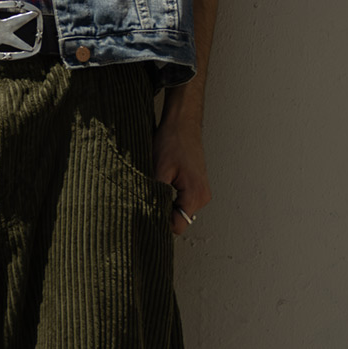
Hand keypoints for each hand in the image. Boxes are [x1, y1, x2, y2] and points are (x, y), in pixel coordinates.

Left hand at [154, 99, 210, 239]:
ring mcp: (201, 192)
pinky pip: (181, 201)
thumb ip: (154, 195)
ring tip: (156, 185)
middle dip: (161, 212)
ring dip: (165, 203)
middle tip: (147, 196)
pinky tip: (162, 183)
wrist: (182, 123)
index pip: (177, 226)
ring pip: (179, 211)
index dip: (159, 221)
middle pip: (178, 220)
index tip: (145, 212)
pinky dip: (170, 197)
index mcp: (195, 195)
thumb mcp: (157, 169)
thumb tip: (146, 214)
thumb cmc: (172, 141)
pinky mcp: (196, 186)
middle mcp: (202, 197)